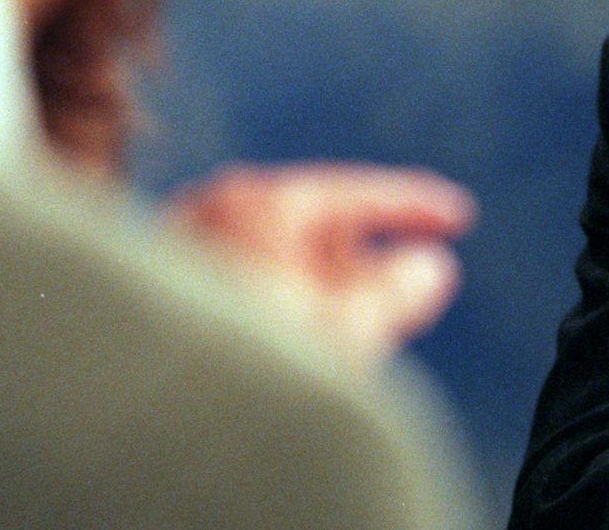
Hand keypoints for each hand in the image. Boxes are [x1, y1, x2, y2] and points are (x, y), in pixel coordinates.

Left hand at [168, 163, 475, 358]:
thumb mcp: (350, 327)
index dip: (416, 207)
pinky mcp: (161, 289)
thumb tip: (430, 266)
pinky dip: (281, 298)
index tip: (459, 218)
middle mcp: (212, 209)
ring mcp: (180, 246)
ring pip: (274, 254)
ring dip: (321, 285)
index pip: (357, 193)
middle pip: (313, 223)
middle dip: (363, 260)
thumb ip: (401, 289)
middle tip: (407, 286)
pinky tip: (294, 341)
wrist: (149, 416)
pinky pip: (240, 277)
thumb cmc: (250, 365)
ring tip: (351, 327)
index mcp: (260, 201)